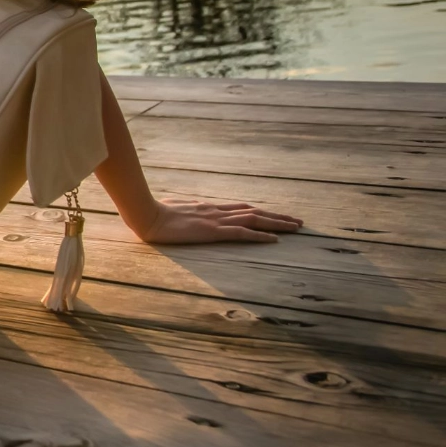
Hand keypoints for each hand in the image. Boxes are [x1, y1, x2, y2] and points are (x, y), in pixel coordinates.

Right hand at [136, 198, 301, 244]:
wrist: (146, 215)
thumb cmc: (153, 213)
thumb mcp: (172, 210)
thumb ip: (182, 211)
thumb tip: (178, 212)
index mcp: (208, 207)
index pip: (242, 208)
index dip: (261, 212)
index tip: (276, 216)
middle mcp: (217, 211)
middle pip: (255, 211)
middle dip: (278, 217)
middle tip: (299, 222)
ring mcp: (216, 220)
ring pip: (254, 219)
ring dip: (277, 224)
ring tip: (296, 228)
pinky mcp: (212, 231)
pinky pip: (242, 232)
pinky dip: (260, 235)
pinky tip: (275, 239)